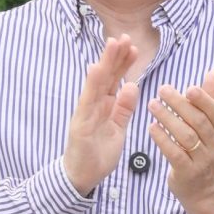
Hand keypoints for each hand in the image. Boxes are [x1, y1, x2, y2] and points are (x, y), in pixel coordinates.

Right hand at [62, 36, 139, 195]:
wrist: (82, 177)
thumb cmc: (98, 154)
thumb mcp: (117, 129)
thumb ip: (123, 109)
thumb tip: (132, 86)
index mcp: (104, 106)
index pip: (115, 80)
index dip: (123, 63)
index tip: (133, 46)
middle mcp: (94, 105)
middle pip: (106, 76)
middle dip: (114, 56)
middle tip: (124, 36)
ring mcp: (86, 112)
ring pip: (97, 83)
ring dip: (104, 62)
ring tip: (112, 43)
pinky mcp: (80, 123)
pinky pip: (87, 101)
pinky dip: (92, 84)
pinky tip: (96, 68)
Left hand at [149, 69, 213, 208]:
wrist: (202, 189)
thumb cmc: (202, 149)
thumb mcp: (210, 126)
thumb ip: (211, 99)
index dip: (203, 100)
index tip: (188, 87)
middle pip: (198, 122)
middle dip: (180, 105)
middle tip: (162, 90)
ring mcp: (201, 160)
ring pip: (186, 136)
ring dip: (168, 118)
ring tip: (152, 105)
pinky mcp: (186, 172)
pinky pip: (174, 153)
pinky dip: (162, 139)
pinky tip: (151, 127)